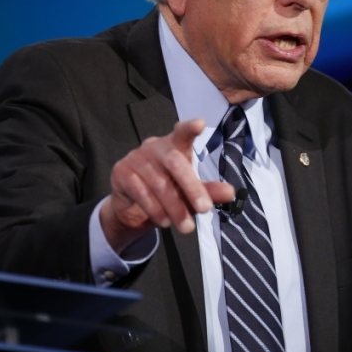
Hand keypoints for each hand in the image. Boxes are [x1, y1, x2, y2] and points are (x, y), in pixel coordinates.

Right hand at [99, 119, 234, 251]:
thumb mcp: (190, 193)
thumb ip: (209, 191)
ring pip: (159, 183)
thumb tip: (230, 192)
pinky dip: (155, 210)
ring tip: (187, 227)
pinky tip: (165, 221)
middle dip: (192, 187)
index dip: (190, 128)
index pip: (183, 132)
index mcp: (175, 145)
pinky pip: (140, 192)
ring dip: (175, 208)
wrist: (133, 210)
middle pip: (175, 162)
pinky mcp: (121, 172)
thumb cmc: (168, 192)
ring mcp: (136, 157)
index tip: (200, 124)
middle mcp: (155, 146)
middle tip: (205, 209)